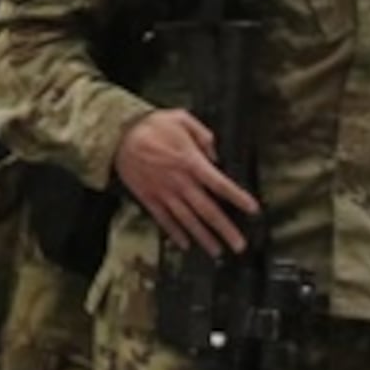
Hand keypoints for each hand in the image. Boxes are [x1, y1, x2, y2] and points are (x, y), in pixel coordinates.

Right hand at [114, 110, 258, 256]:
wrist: (117, 136)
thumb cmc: (150, 125)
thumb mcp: (181, 118)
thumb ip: (203, 135)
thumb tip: (215, 154)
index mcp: (190, 162)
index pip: (220, 184)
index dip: (238, 198)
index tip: (253, 210)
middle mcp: (180, 182)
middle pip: (207, 210)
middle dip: (225, 229)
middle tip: (239, 245)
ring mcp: (164, 193)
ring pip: (188, 220)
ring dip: (204, 238)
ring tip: (217, 251)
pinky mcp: (149, 198)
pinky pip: (164, 220)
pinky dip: (175, 234)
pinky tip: (185, 244)